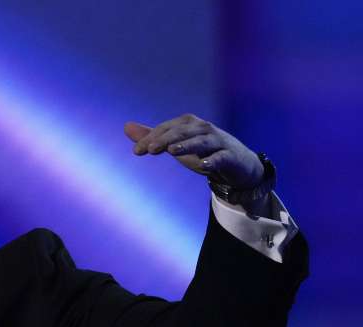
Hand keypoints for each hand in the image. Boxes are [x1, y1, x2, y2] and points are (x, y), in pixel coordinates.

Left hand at [124, 114, 263, 188]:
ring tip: (173, 151)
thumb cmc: (202, 152)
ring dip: (188, 145)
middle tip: (150, 149)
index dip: (152, 138)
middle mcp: (203, 129)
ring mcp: (218, 142)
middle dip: (166, 139)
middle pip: (182, 132)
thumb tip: (126, 126)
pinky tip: (203, 165)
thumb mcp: (175, 144)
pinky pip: (220, 157)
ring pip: (201, 141)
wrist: (237, 164)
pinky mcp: (229, 156)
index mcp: (189, 124)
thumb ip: (153, 137)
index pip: (167, 128)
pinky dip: (212, 160)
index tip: (137, 151)